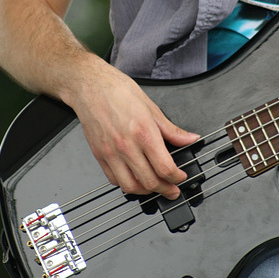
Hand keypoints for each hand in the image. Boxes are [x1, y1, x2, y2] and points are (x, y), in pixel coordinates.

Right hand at [66, 60, 198, 199]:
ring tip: (154, 187)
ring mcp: (111, 153)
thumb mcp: (151, 107)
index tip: (180, 177)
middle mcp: (127, 146)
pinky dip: (126, 184)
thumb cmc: (117, 91)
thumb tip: (188, 139)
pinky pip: (113, 179)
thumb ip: (171, 129)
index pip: (165, 168)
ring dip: (145, 191)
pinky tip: (134, 178)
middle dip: (165, 190)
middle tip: (172, 189)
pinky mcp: (99, 155)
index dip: (177, 178)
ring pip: (130, 186)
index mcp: (143, 133)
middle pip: (150, 182)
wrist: (90, 86)